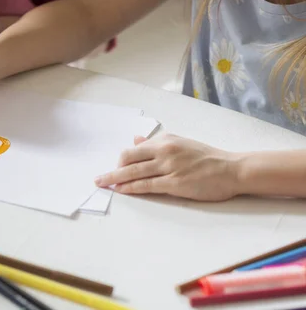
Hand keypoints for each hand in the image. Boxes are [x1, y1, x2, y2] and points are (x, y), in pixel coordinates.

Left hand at [95, 134, 240, 200]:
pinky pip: (146, 186)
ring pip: (134, 173)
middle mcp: (164, 151)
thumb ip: (157, 142)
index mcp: (165, 140)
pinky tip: (121, 190)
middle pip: (129, 160)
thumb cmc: (207, 157)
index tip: (115, 167)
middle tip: (99, 178)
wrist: (231, 169)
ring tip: (103, 184)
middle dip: (112, 170)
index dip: (121, 160)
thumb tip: (136, 139)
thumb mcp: (180, 143)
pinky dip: (131, 188)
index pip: (134, 149)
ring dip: (115, 179)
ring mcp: (169, 167)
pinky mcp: (174, 183)